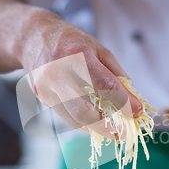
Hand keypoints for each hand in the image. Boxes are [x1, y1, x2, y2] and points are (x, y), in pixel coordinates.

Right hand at [19, 12, 142, 136]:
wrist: (32, 37)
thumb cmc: (70, 40)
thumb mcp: (98, 48)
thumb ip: (116, 73)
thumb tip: (131, 98)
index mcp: (77, 55)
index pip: (105, 85)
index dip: (123, 102)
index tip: (136, 112)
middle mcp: (59, 72)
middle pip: (85, 110)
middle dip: (107, 126)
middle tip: (123, 132)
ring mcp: (47, 87)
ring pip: (74, 119)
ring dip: (96, 128)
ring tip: (112, 130)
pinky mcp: (42, 97)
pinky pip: (66, 116)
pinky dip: (83, 123)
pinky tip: (95, 122)